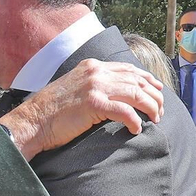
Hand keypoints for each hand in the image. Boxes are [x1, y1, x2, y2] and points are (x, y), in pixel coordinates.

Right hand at [0, 59, 164, 158]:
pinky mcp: (94, 103)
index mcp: (91, 66)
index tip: (158, 89)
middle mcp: (95, 72)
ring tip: (156, 119)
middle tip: (161, 110)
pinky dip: (135, 121)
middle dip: (154, 95)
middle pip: (137, 80)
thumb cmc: (51, 111)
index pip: (128, 68)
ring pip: (136, 93)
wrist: (33, 120)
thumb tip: (114, 94)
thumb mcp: (74, 87)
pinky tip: (136, 129)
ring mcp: (95, 86)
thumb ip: (92, 84)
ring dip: (150, 108)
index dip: (147, 78)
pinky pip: (125, 111)